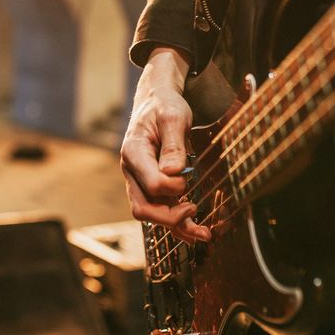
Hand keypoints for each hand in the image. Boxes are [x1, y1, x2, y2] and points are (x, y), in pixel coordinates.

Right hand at [121, 47, 210, 242]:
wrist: (157, 100)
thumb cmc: (165, 106)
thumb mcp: (173, 117)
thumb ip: (173, 145)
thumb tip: (174, 174)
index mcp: (134, 152)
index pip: (151, 183)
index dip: (173, 187)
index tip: (188, 177)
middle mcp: (132, 170)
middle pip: (143, 208)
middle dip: (170, 217)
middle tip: (194, 210)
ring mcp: (139, 180)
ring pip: (150, 214)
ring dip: (176, 226)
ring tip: (203, 234)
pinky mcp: (150, 185)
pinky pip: (159, 209)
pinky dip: (176, 222)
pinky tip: (195, 231)